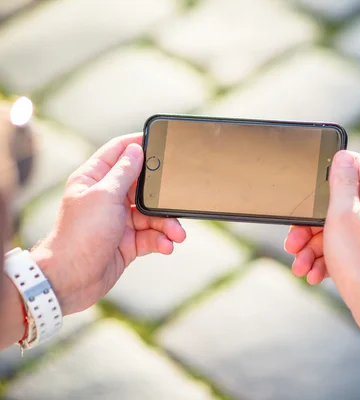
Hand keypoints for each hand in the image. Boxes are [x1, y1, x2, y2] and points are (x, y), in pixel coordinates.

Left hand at [31, 133, 185, 314]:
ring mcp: (118, 220)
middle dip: (162, 195)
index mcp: (94, 179)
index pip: (118, 152)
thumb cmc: (80, 235)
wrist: (70, 280)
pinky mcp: (127, 242)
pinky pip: (151, 236)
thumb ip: (124, 172)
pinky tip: (167, 246)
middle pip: (143, 186)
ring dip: (167, 224)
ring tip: (177, 234)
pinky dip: (162, 240)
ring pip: (152, 214)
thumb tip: (137, 149)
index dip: (139, 144)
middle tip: (177, 198)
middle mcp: (107, 197)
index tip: (161, 141)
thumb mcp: (105, 196)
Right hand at [285, 151, 359, 333]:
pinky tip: (314, 274)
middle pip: (335, 203)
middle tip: (293, 240)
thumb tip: (342, 155)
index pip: (357, 164)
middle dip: (309, 224)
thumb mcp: (342, 214)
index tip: (312, 180)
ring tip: (301, 264)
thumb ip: (341, 182)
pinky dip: (323, 260)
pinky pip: (338, 250)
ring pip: (332, 230)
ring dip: (311, 247)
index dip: (332, 167)